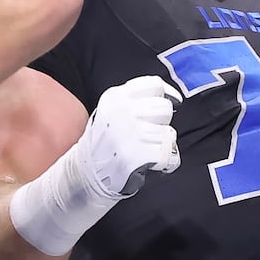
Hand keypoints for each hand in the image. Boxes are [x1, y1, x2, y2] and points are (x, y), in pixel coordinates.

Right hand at [74, 76, 182, 198]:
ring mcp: (128, 133)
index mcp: (115, 97)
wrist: (86, 173)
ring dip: (163, 146)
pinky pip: (170, 155)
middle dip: (161, 124)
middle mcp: (121, 111)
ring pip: (169, 134)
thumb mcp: (113, 110)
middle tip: (145, 136)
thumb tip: (173, 97)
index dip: (166, 97)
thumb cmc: (106, 141)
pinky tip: (152, 164)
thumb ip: (138, 99)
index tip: (165, 108)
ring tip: (146, 151)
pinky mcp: (135, 156)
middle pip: (165, 108)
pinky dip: (166, 163)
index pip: (155, 85)